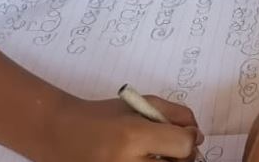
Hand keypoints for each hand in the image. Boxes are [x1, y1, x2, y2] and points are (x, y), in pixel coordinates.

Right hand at [45, 94, 201, 161]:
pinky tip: (144, 160)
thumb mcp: (141, 104)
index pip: (183, 145)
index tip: (184, 132)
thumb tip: (197, 134)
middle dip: (182, 156)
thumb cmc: (103, 116)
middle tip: (172, 147)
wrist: (61, 134)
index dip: (190, 137)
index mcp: (133, 136)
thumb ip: (175, 114)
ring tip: (154, 154)